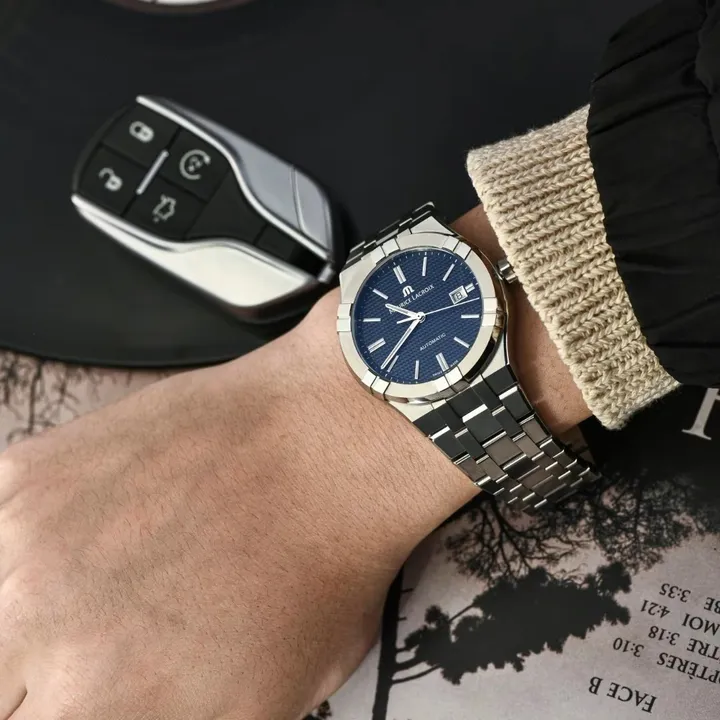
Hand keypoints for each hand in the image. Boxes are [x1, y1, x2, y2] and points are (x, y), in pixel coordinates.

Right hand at [0, 206, 587, 719]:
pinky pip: (1, 537)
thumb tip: (125, 705)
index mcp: (116, 716)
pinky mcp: (28, 481)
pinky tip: (91, 536)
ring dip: (31, 615)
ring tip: (95, 589)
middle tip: (93, 646)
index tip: (83, 692)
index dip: (71, 707)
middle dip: (38, 678)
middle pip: (4, 689)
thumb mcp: (265, 700)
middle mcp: (55, 646)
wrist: (330, 441)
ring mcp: (31, 553)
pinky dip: (31, 550)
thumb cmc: (326, 564)